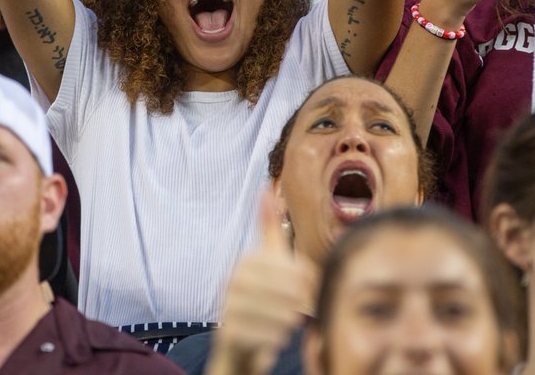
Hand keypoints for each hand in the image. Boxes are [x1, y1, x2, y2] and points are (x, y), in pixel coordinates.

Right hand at [209, 190, 315, 374]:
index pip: (291, 269)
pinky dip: (276, 340)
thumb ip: (269, 227)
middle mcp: (233, 280)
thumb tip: (266, 189)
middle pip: (287, 293)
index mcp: (246, 261)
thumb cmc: (260, 297)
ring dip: (287, 323)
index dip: (305, 282)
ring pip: (279, 316)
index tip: (307, 291)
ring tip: (285, 324)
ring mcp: (228, 306)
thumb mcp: (266, 260)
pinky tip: (275, 338)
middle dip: (297, 305)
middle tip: (297, 311)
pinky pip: (266, 337)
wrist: (239, 344)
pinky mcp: (227, 333)